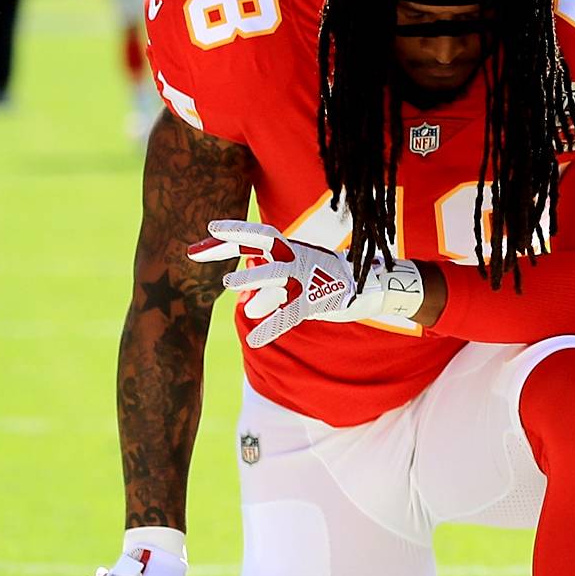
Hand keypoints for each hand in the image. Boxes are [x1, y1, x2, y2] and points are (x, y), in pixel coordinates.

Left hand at [193, 220, 425, 347]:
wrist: (371, 286)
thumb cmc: (326, 280)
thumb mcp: (294, 278)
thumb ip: (265, 288)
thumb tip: (242, 305)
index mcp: (290, 248)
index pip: (256, 236)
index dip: (230, 235)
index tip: (204, 235)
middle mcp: (297, 257)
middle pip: (262, 245)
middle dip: (231, 245)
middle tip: (203, 258)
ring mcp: (308, 278)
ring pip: (277, 276)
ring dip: (254, 280)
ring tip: (231, 287)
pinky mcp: (317, 300)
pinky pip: (291, 314)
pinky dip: (273, 327)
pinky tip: (255, 340)